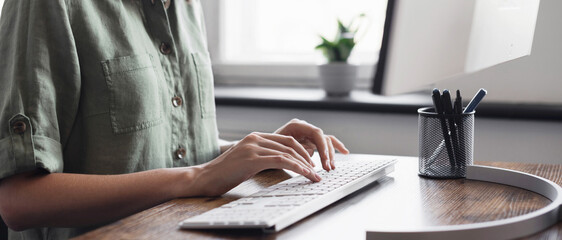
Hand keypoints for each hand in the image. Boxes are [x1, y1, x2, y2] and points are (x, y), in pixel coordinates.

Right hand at [195, 132, 322, 195]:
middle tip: (317, 171)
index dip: (302, 151)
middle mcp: (255, 139)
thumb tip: (280, 164)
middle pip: (290, 144)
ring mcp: (253, 147)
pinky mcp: (252, 158)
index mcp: (255, 137)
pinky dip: (296, 167)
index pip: (286, 140)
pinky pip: (281, 160)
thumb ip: (261, 157)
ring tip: (314, 176)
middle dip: (307, 157)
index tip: (311, 164)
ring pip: (287, 152)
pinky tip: (304, 174)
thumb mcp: (245, 161)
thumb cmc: (224, 174)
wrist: (204, 178)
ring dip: (305, 165)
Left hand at [274, 119, 348, 170]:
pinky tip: (345, 152)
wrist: (261, 150)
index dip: (322, 146)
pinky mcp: (310, 141)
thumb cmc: (267, 150)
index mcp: (296, 125)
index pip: (316, 132)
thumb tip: (307, 162)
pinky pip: (326, 143)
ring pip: (326, 142)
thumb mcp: (277, 150)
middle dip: (327, 154)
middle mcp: (304, 127)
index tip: (324, 160)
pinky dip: (335, 147)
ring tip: (330, 168)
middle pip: (322, 138)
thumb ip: (291, 151)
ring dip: (330, 155)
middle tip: (327, 168)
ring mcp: (308, 134)